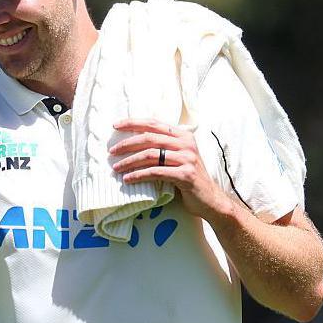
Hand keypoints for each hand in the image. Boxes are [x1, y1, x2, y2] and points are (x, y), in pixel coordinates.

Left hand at [109, 118, 232, 221]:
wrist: (210, 200)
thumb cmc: (188, 178)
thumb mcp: (179, 157)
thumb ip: (164, 146)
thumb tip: (134, 140)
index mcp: (183, 135)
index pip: (154, 123)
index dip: (133, 123)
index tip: (115, 126)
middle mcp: (186, 144)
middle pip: (149, 138)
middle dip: (127, 144)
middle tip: (112, 152)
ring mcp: (187, 159)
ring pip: (150, 155)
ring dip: (129, 161)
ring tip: (116, 168)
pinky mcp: (185, 175)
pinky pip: (156, 172)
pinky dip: (139, 175)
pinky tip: (128, 179)